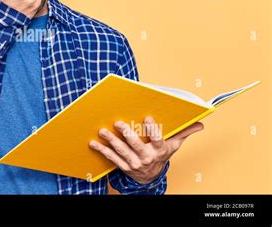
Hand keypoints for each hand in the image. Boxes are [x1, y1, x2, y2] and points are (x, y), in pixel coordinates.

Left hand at [89, 116, 203, 183]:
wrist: (151, 177)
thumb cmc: (162, 155)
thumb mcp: (174, 145)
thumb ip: (185, 132)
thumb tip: (201, 124)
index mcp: (160, 150)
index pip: (158, 139)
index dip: (153, 129)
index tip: (148, 117)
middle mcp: (147, 157)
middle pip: (137, 145)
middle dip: (127, 134)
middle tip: (118, 123)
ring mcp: (134, 163)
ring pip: (122, 151)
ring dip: (111, 141)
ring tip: (102, 131)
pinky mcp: (124, 166)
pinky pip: (112, 158)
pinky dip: (102, 151)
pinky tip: (94, 143)